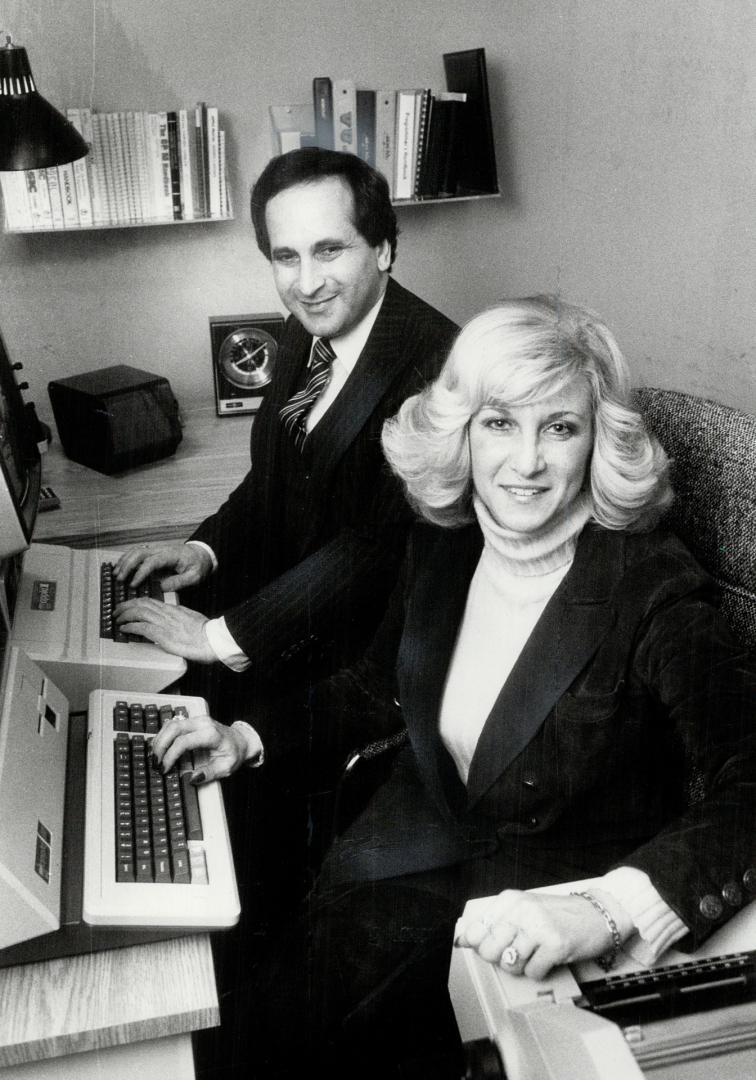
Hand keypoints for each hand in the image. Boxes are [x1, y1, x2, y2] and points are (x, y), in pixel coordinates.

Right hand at [114, 541, 212, 591]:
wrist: (202, 554)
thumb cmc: (198, 565)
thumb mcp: (195, 576)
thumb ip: (179, 582)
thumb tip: (161, 587)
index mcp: (171, 555)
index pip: (151, 562)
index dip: (140, 573)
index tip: (133, 584)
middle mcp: (161, 550)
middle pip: (139, 553)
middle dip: (127, 566)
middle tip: (120, 579)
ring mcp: (156, 550)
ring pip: (135, 551)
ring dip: (124, 561)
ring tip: (116, 574)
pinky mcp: (154, 553)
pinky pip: (137, 553)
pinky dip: (127, 559)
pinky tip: (121, 568)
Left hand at [115, 597, 215, 661]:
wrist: (212, 639)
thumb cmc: (206, 633)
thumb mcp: (191, 618)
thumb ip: (180, 617)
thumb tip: (173, 620)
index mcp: (173, 609)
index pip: (150, 601)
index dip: (136, 602)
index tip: (129, 605)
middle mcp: (166, 613)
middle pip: (141, 603)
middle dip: (126, 605)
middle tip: (117, 609)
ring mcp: (163, 623)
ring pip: (138, 612)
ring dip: (124, 614)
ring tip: (117, 618)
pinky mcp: (161, 634)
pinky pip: (140, 627)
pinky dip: (129, 626)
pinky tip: (124, 628)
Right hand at [152, 711, 248, 780]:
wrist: (241, 740)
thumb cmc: (234, 753)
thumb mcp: (226, 767)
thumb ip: (209, 773)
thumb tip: (191, 778)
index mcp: (211, 734)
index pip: (183, 742)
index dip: (170, 756)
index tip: (164, 769)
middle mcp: (202, 723)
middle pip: (173, 729)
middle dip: (160, 746)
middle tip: (155, 763)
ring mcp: (196, 720)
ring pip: (170, 724)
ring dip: (159, 740)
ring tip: (155, 757)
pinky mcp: (192, 721)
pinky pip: (172, 724)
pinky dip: (163, 735)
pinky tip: (159, 748)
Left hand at [454, 889, 617, 980]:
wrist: (598, 912)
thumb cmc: (560, 913)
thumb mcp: (523, 908)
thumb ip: (495, 921)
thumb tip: (462, 936)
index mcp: (510, 900)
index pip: (475, 930)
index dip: (479, 945)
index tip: (489, 946)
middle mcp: (521, 910)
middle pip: (489, 950)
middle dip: (500, 958)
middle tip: (518, 951)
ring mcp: (538, 927)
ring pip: (509, 964)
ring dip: (522, 966)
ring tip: (535, 953)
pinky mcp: (555, 945)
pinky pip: (533, 972)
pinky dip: (540, 971)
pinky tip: (548, 958)